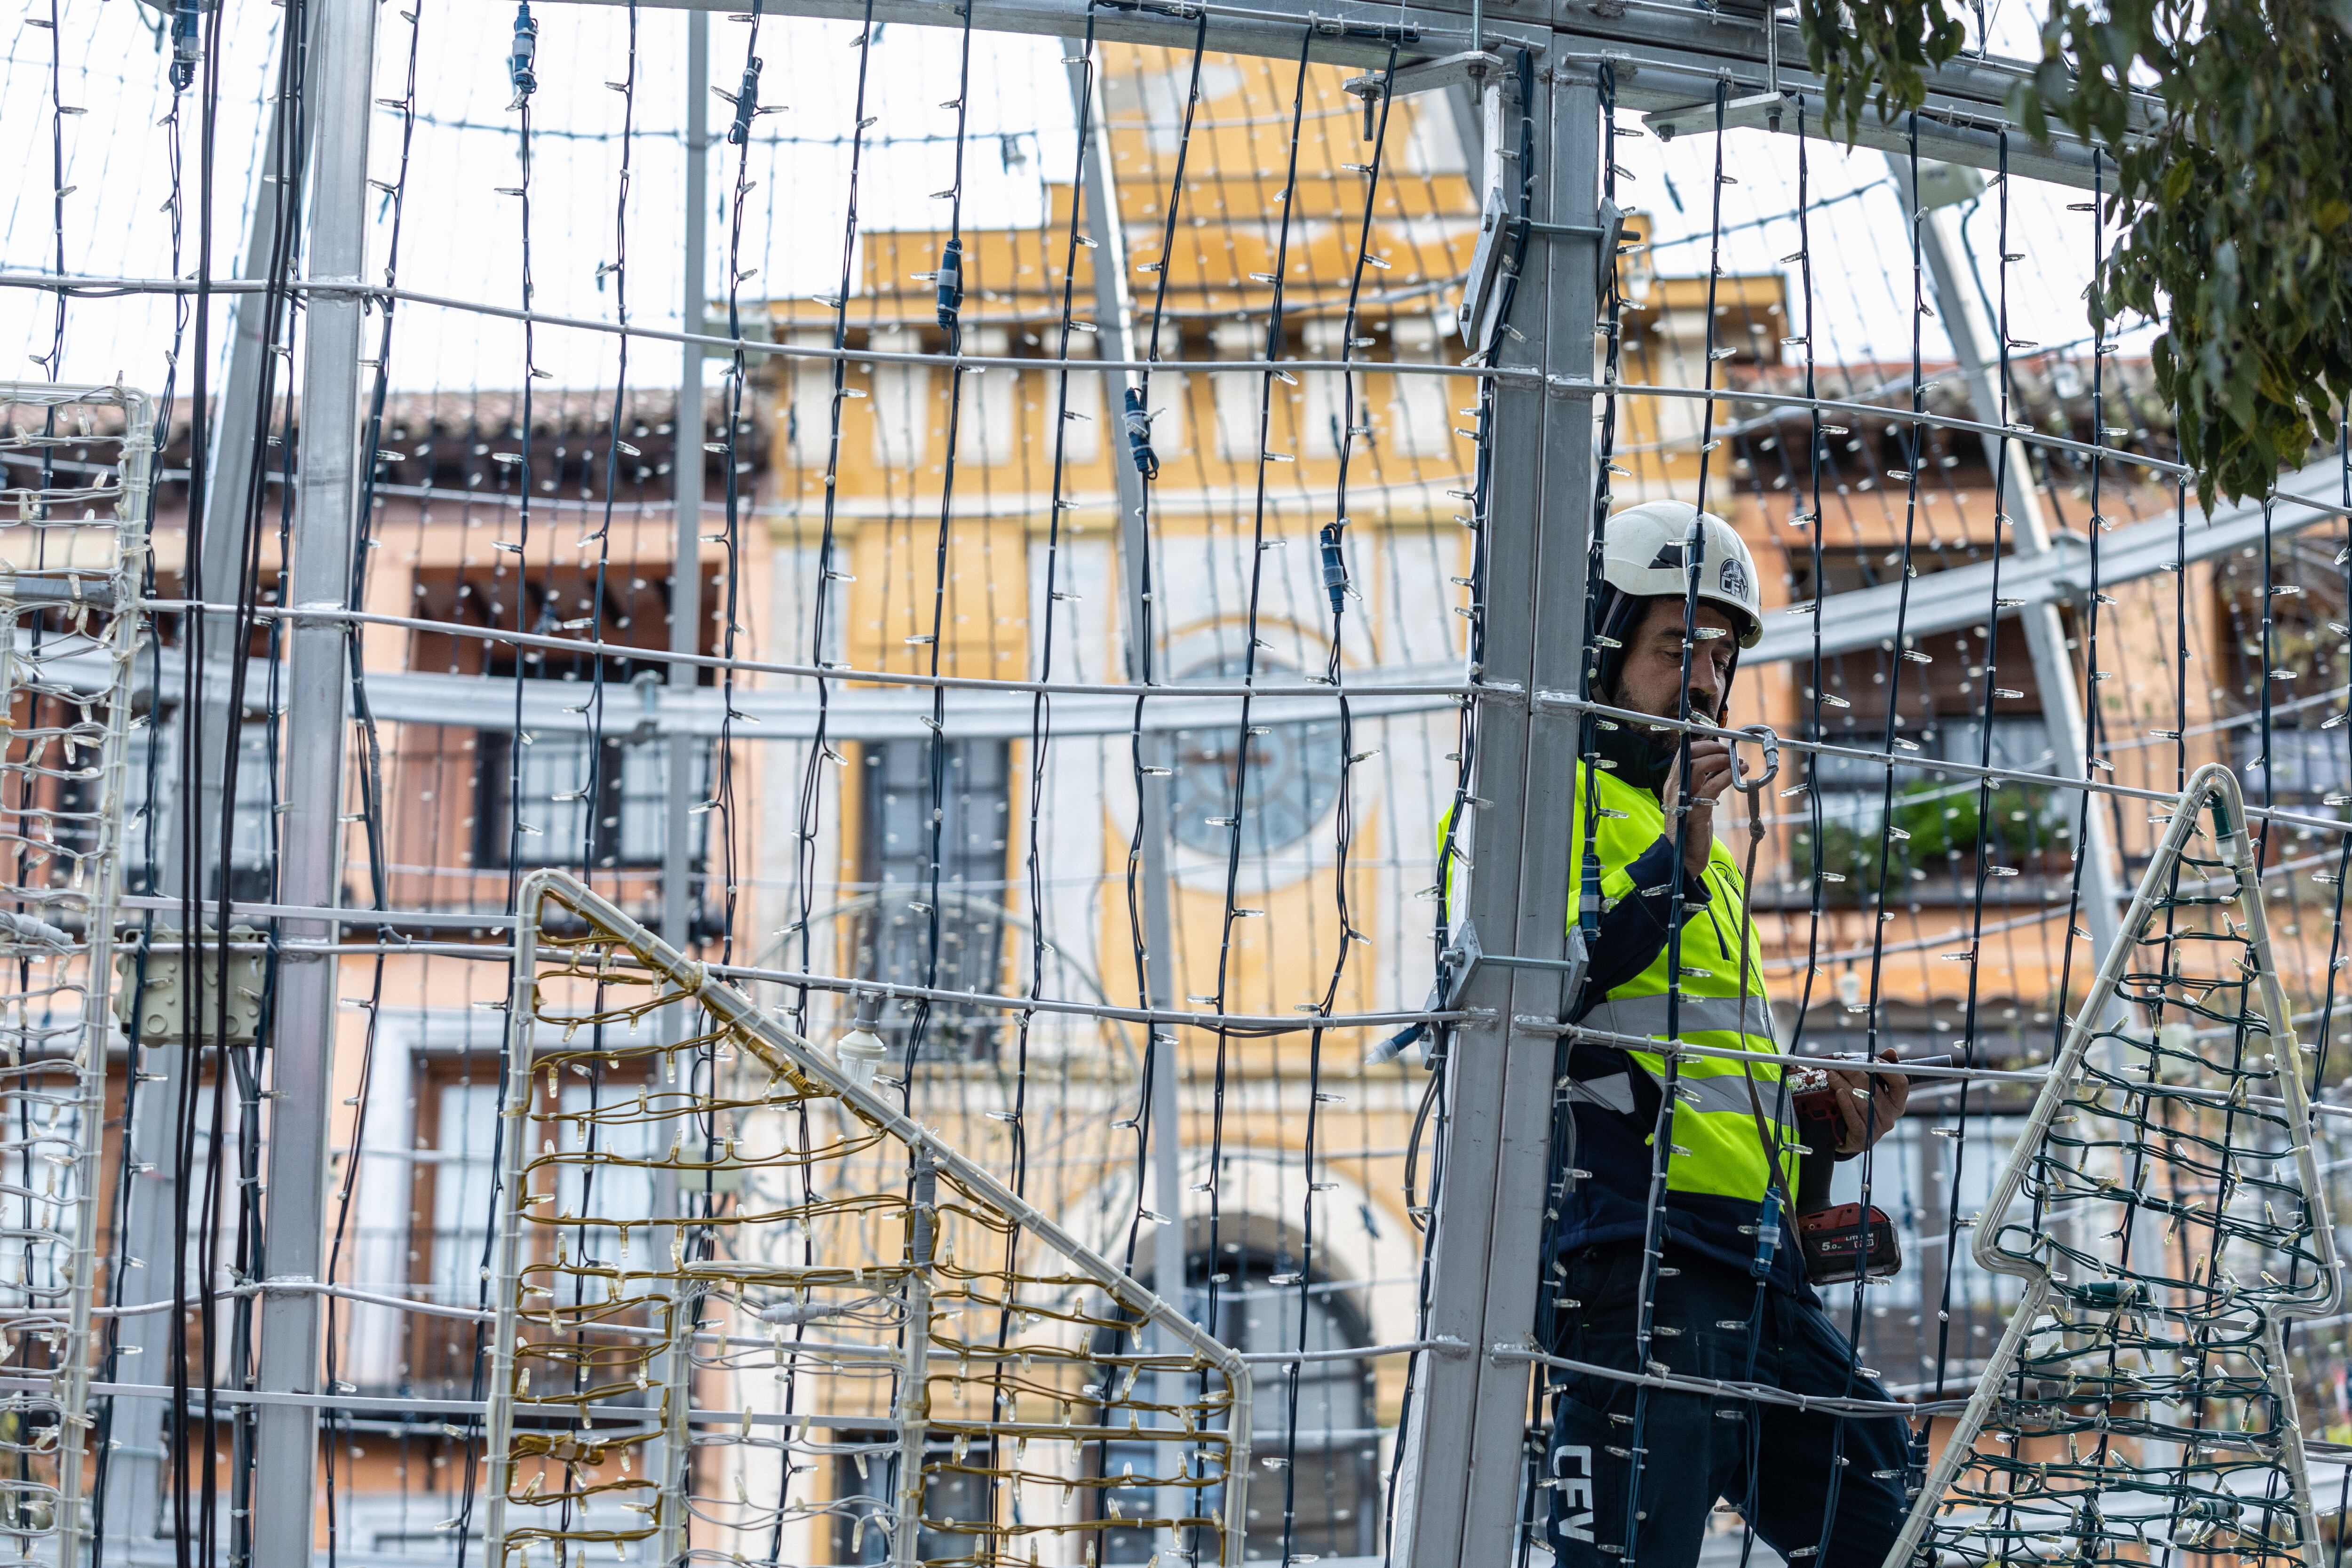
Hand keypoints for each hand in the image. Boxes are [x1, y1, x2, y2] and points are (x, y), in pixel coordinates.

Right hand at [1660, 738, 1732, 881]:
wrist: (1682, 857)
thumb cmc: (1691, 828)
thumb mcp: (1696, 799)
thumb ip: (1704, 782)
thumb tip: (1721, 764)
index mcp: (1673, 783)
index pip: (1683, 753)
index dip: (1703, 745)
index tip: (1721, 747)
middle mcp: (1674, 788)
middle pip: (1691, 755)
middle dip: (1714, 750)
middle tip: (1732, 754)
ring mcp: (1683, 799)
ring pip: (1699, 767)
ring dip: (1722, 761)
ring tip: (1738, 764)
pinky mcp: (1695, 812)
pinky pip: (1711, 787)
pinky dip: (1726, 777)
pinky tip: (1737, 775)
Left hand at [1825, 1050, 1908, 1154]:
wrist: (1849, 1135)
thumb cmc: (1863, 1106)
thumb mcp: (1872, 1087)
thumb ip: (1881, 1070)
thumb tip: (1891, 1051)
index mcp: (1897, 1101)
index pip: (1901, 1084)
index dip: (1888, 1070)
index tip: (1872, 1059)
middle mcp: (1891, 1115)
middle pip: (1875, 1090)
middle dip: (1856, 1074)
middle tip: (1841, 1064)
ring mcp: (1877, 1127)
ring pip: (1862, 1102)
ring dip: (1845, 1086)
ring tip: (1832, 1075)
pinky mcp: (1864, 1137)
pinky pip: (1855, 1119)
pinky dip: (1846, 1105)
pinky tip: (1839, 1093)